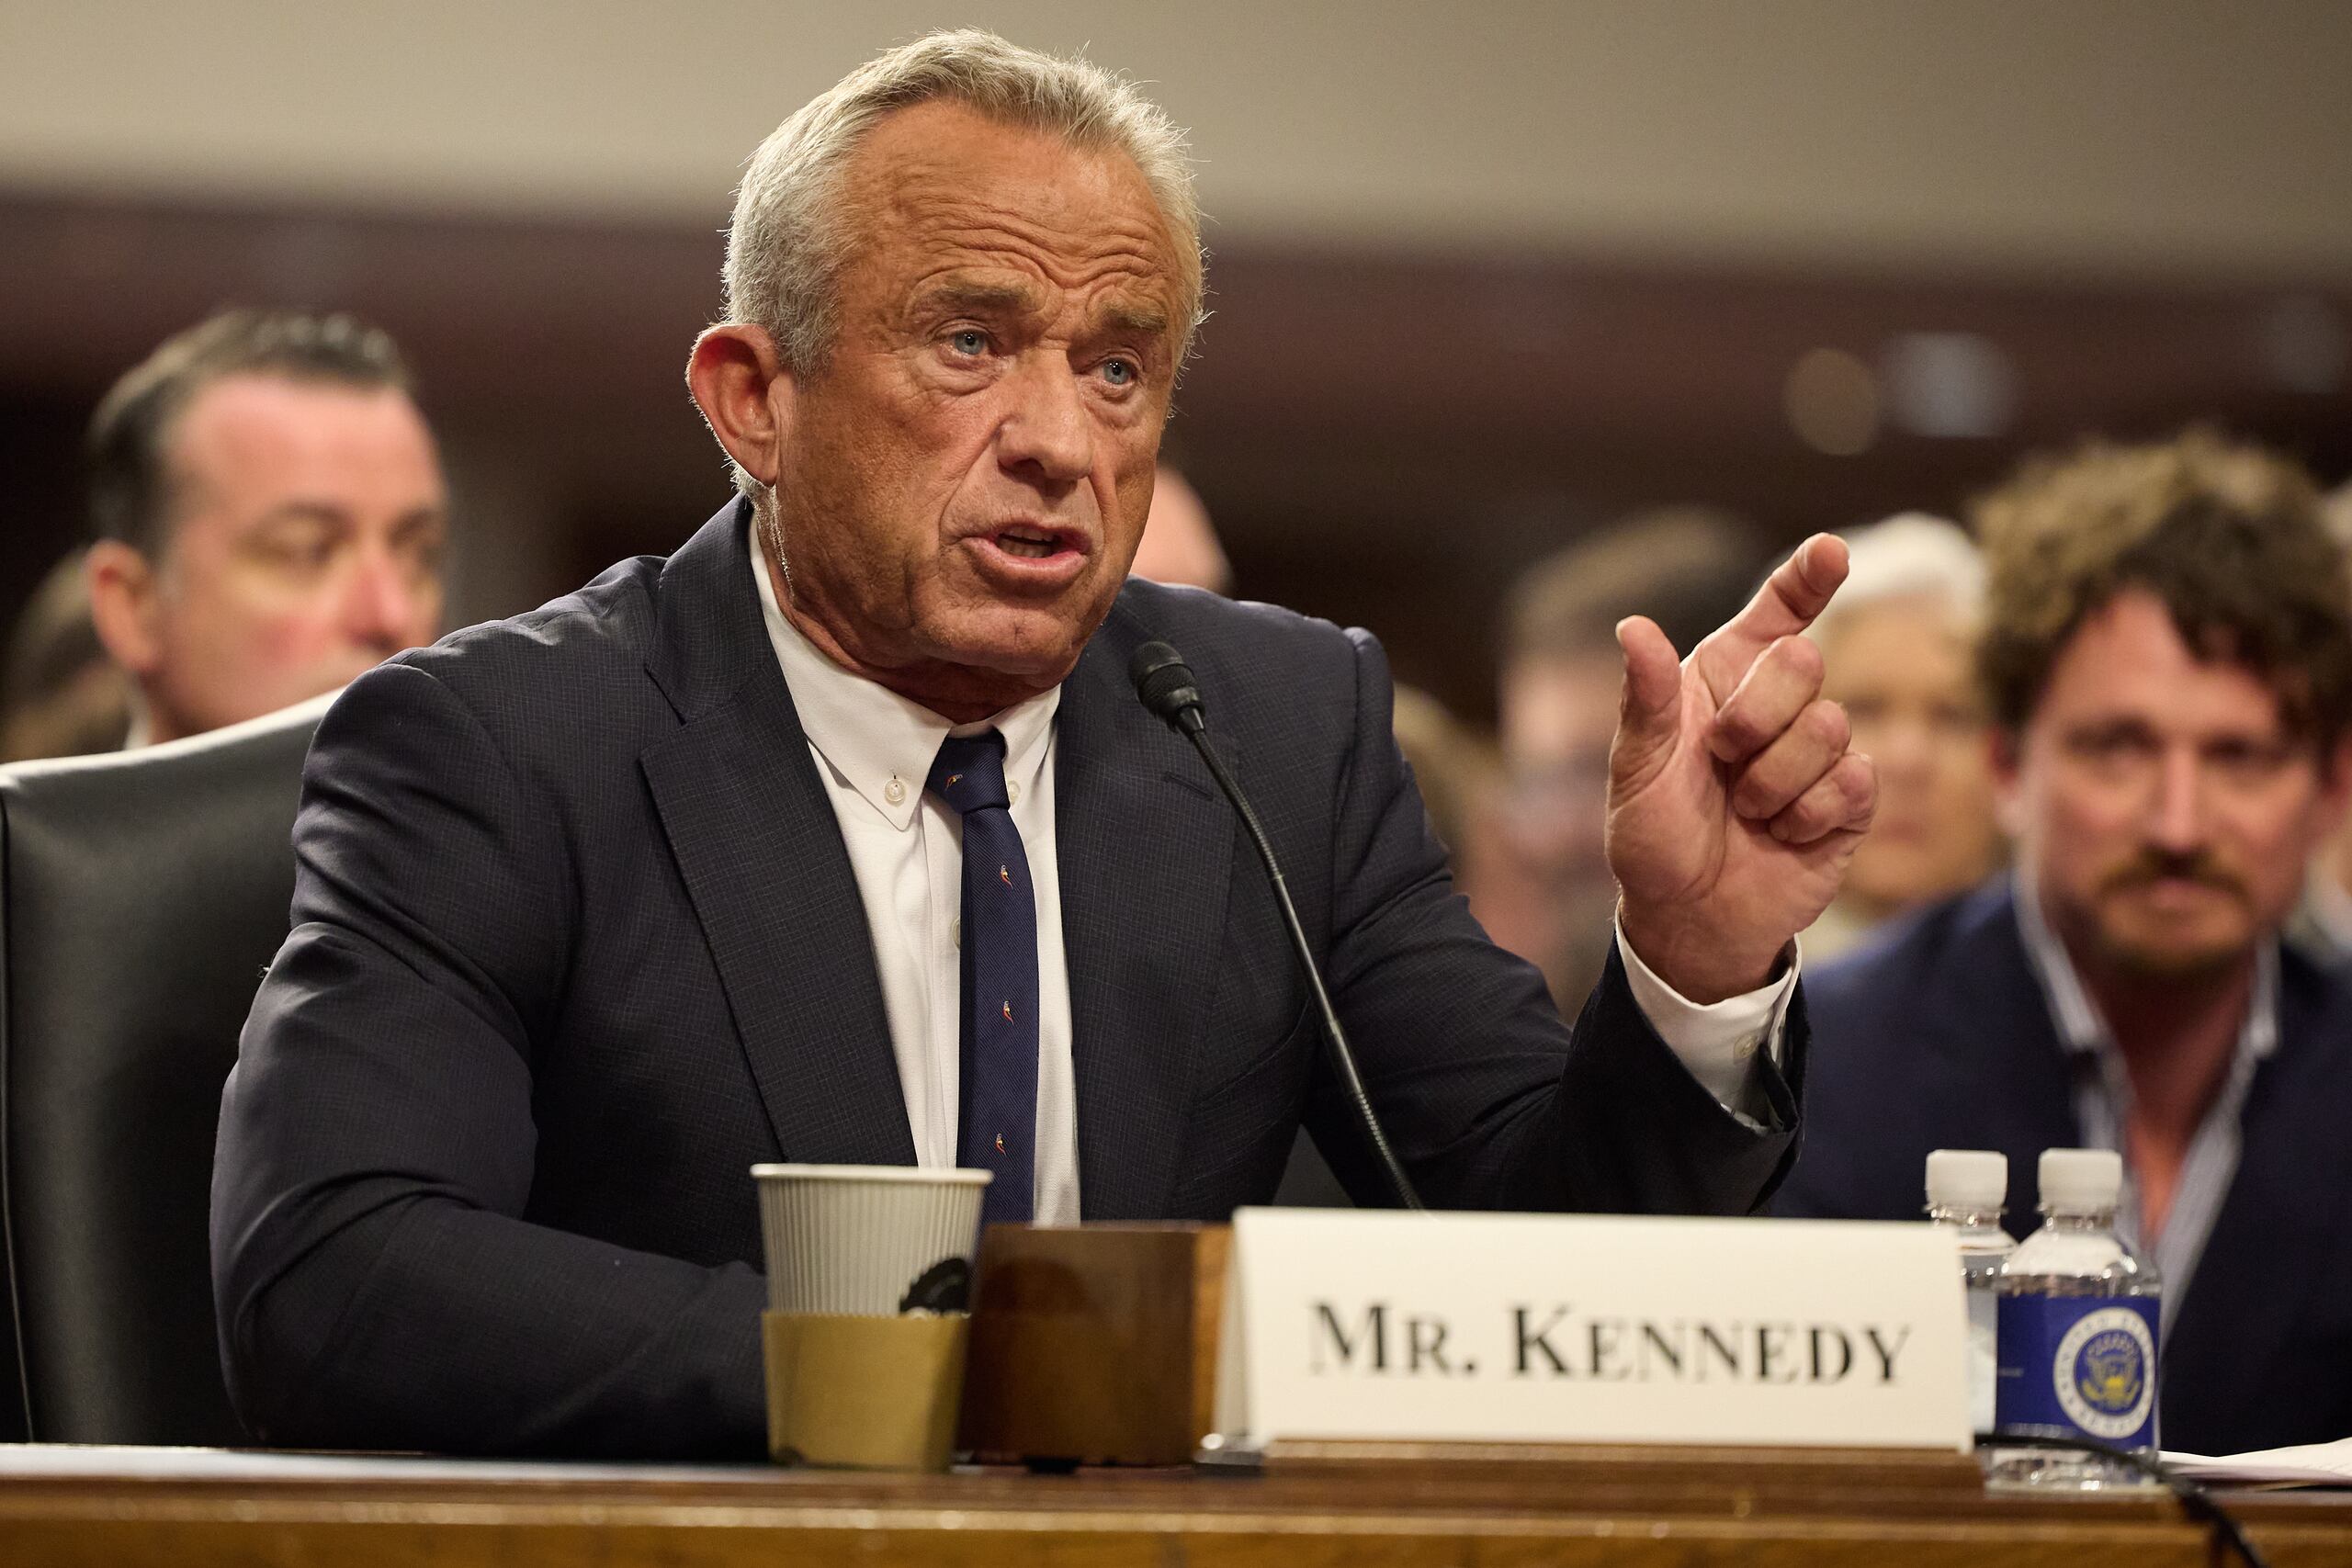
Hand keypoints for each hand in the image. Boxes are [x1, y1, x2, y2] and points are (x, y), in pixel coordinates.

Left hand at [1606, 535, 1875, 1001]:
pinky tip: (1781, 835)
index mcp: (1724, 679)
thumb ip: (1646, 699)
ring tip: (1746, 812)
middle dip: (1757, 716)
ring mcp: (1820, 751)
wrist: (1688, 916)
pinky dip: (1806, 815)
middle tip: (1723, 759)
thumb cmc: (1655, 837)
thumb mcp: (1636, 769)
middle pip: (1805, 662)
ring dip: (1774, 781)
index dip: (1805, 578)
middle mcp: (1778, 705)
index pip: (1777, 613)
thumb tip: (1634, 627)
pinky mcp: (1851, 801)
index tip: (1829, 551)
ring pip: (1830, 727)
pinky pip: (1853, 781)